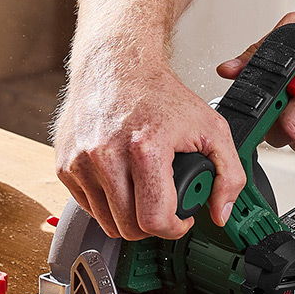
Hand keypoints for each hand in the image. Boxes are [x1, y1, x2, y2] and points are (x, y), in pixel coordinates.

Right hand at [54, 38, 243, 240]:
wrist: (117, 65)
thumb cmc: (159, 94)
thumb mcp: (212, 128)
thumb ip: (229, 174)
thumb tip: (221, 213)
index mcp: (145, 149)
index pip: (154, 220)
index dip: (174, 228)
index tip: (179, 219)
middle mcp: (106, 156)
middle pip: (128, 228)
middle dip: (152, 224)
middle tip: (162, 205)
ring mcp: (81, 161)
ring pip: (106, 222)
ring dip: (127, 216)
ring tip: (141, 190)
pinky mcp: (65, 164)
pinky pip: (86, 206)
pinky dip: (105, 203)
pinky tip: (120, 181)